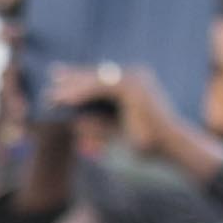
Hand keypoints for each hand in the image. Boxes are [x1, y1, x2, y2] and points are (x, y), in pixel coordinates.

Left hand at [44, 62, 216, 172]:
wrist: (172, 147)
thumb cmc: (149, 144)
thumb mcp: (116, 132)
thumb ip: (98, 124)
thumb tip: (75, 122)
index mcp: (134, 84)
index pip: (101, 78)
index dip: (79, 79)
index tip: (58, 82)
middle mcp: (135, 76)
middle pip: (96, 74)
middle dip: (72, 78)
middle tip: (50, 81)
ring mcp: (135, 78)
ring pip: (96, 79)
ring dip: (73, 88)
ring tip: (54, 96)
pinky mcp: (132, 86)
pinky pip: (100, 87)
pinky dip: (82, 93)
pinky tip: (66, 100)